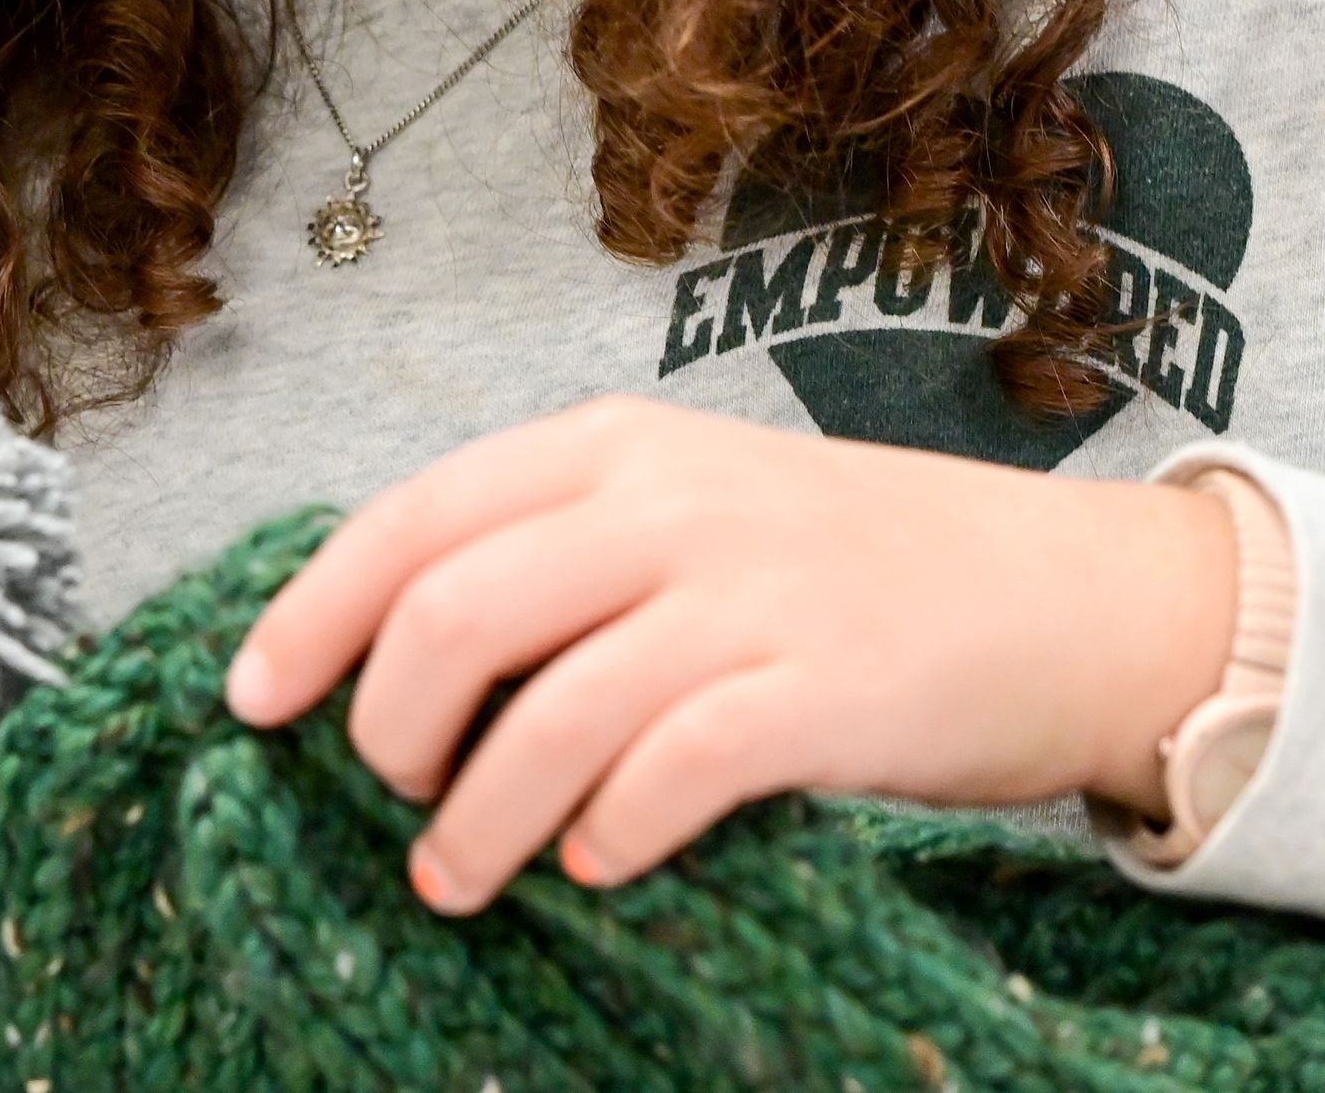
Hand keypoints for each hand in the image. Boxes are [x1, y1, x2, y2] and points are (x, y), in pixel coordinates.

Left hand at [221, 397, 1236, 915]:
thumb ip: (563, 559)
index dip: (310, 616)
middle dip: (384, 729)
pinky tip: (600, 866)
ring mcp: (746, 593)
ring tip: (459, 876)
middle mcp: (667, 502)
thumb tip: (391, 663)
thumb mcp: (693, 515)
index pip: (411, 518)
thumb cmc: (857, 573)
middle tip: (394, 798)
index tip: (253, 702)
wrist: (1071, 597)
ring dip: (475, 820)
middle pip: (450, 613)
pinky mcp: (820, 691)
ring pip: (544, 710)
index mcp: (613, 446)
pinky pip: (667, 771)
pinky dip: (606, 833)